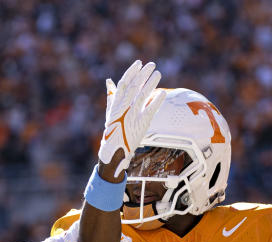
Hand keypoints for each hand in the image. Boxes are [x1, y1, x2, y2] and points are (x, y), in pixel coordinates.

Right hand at [98, 60, 166, 177]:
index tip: (139, 63)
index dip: (132, 72)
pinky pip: (150, 110)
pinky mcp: (141, 124)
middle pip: (134, 86)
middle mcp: (123, 108)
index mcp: (116, 103)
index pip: (124, 83)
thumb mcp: (110, 112)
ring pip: (142, 95)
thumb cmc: (113, 129)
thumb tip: (109, 81)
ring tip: (158, 73)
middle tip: (152, 65)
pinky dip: (156, 101)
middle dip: (143, 74)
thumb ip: (111, 96)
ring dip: (151, 83)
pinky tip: (163, 93)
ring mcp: (132, 115)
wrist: (115, 149)